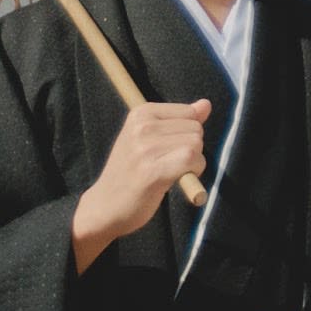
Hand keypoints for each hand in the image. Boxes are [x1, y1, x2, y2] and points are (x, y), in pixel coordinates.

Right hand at [70, 100, 211, 270]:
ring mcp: (146, 148)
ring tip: (171, 172)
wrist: (105, 206)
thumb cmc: (130, 172)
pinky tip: (179, 179)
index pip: (189, 112)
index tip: (168, 149)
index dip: (188, 133)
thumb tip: (205, 104)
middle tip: (169, 164)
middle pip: (195, 128)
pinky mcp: (153, 171)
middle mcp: (142, 126)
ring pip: (196, 144)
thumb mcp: (149, 138)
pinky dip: (194, 171)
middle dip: (191, 148)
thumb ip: (179, 120)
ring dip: (193, 162)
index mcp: (140, 113)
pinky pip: (192, 160)